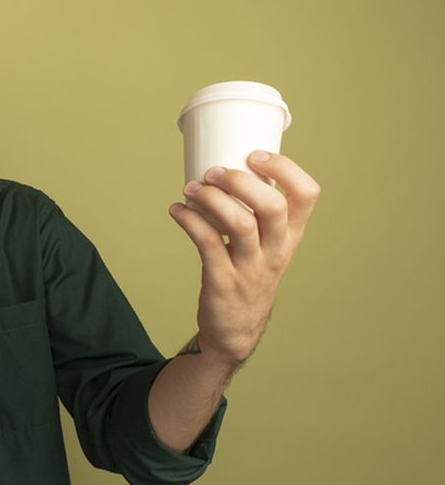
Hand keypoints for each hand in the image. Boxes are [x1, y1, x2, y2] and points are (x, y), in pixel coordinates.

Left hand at [168, 151, 320, 368]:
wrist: (236, 330)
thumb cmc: (248, 276)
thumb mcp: (267, 246)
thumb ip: (257, 212)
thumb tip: (226, 165)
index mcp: (290, 236)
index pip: (307, 195)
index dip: (285, 168)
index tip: (255, 154)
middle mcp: (276, 250)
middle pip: (273, 206)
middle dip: (241, 181)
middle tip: (214, 171)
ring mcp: (251, 267)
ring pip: (241, 224)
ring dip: (211, 199)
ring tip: (190, 188)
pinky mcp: (223, 281)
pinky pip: (208, 244)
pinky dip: (189, 222)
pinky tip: (177, 211)